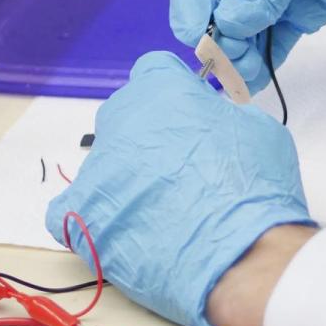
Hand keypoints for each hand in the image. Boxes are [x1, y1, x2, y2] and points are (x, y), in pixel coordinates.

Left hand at [45, 52, 314, 325]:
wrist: (240, 252)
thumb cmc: (254, 188)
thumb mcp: (256, 128)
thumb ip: (222, 114)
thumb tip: (210, 122)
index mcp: (160, 88)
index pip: (154, 73)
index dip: (174, 96)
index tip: (190, 119)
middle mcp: (120, 119)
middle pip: (125, 118)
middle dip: (148, 138)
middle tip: (182, 171)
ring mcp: (96, 168)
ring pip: (104, 165)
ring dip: (127, 182)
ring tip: (162, 214)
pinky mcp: (81, 214)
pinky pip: (69, 209)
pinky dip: (90, 217)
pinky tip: (120, 229)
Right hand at [167, 0, 325, 93]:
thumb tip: (230, 28)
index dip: (188, 1)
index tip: (193, 34)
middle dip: (216, 33)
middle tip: (220, 64)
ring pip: (243, 23)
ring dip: (238, 51)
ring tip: (238, 78)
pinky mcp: (301, 3)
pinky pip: (274, 36)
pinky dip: (264, 56)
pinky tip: (254, 78)